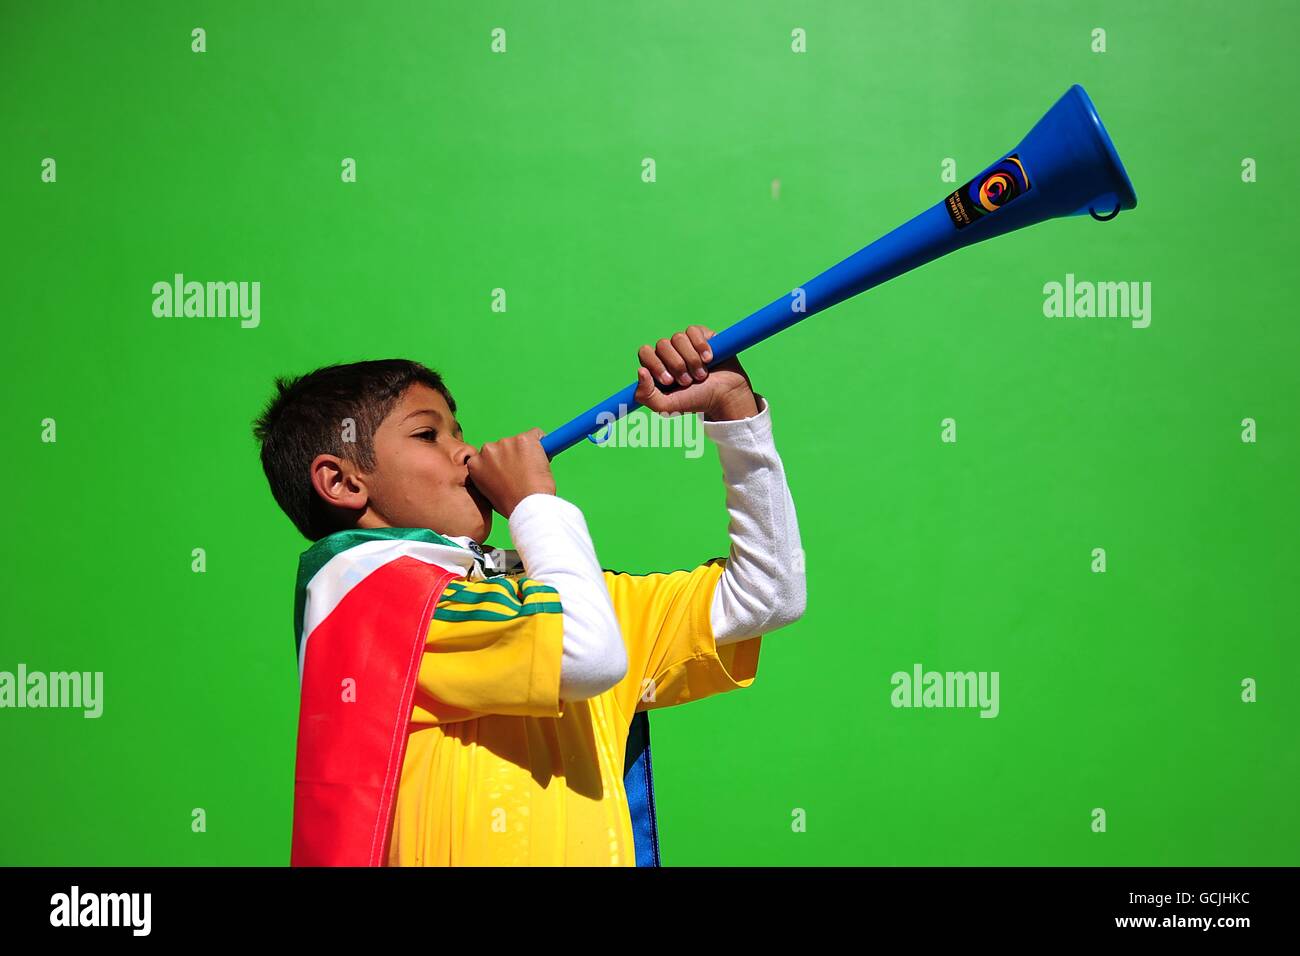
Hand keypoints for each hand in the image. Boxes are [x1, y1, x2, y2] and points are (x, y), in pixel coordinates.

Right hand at [466, 427, 556, 518]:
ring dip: (527, 452)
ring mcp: (505, 443)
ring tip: (532, 474)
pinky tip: (543, 461)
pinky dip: (542, 444)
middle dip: (513, 456)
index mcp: (475, 464)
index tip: (510, 472)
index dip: (501, 463)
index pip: (488, 456)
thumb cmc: (513, 505)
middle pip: (503, 447)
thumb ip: (492, 478)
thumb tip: (505, 473)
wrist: (528, 506)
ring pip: (520, 442)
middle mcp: (487, 450)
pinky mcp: (523, 439)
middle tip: (524, 475)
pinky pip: (537, 435)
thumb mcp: (491, 493)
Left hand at [635, 325, 757, 420]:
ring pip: (678, 338)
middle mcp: (669, 352)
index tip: (669, 381)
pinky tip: (709, 360)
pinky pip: (693, 331)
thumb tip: (640, 370)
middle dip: (676, 365)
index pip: (645, 352)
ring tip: (701, 375)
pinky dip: (701, 347)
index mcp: (657, 365)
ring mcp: (685, 343)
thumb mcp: (666, 406)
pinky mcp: (702, 335)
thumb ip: (645, 395)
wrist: (724, 397)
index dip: (656, 365)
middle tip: (688, 381)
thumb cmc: (695, 401)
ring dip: (691, 360)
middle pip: (661, 344)